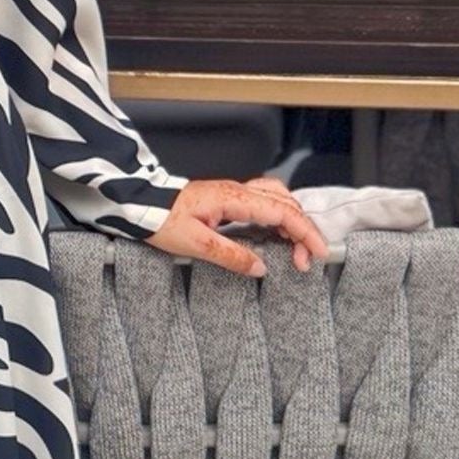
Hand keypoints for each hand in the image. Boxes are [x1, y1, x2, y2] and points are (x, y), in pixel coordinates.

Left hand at [150, 177, 328, 279]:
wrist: (140, 203)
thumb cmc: (161, 219)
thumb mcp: (195, 244)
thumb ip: (231, 256)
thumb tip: (261, 268)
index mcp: (234, 199)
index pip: (282, 213)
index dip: (305, 232)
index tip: (318, 253)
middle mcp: (239, 191)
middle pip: (287, 205)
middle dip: (304, 232)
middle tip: (306, 261)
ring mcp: (235, 192)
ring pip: (279, 200)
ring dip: (294, 223)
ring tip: (297, 249)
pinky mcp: (230, 198)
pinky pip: (265, 202)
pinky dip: (280, 217)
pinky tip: (279, 234)